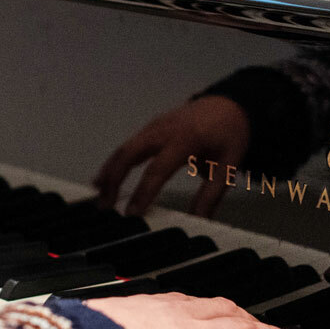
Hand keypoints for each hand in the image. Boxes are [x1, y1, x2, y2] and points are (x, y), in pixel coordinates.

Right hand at [93, 95, 249, 216]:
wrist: (231, 105)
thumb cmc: (229, 136)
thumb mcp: (227, 166)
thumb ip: (210, 195)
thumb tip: (197, 223)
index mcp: (184, 139)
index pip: (157, 169)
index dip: (142, 192)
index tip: (131, 214)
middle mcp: (163, 130)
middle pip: (129, 154)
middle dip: (113, 179)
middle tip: (104, 206)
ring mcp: (154, 126)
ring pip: (124, 148)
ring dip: (109, 172)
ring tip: (98, 197)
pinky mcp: (151, 128)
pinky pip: (128, 145)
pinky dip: (114, 162)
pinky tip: (104, 179)